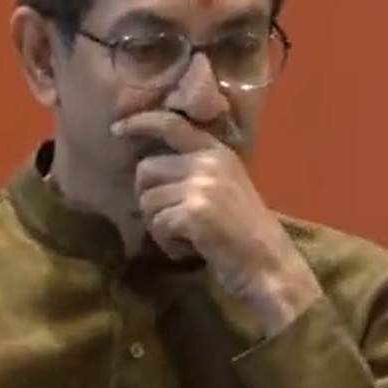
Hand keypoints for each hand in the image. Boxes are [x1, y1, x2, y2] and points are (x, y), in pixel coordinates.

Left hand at [113, 110, 323, 331]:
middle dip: (149, 199)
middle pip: (146, 170)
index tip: (117, 128)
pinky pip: (157, 225)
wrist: (269, 264)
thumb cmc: (245, 232)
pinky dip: (167, 243)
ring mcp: (202, 185)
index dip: (140, 122)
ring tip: (186, 238)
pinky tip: (188, 249)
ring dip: (159, 226)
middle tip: (171, 221)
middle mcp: (209, 162)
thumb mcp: (225, 187)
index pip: (171, 124)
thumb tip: (147, 167)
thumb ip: (195, 170)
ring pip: (147, 200)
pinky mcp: (194, 212)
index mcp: (217, 152)